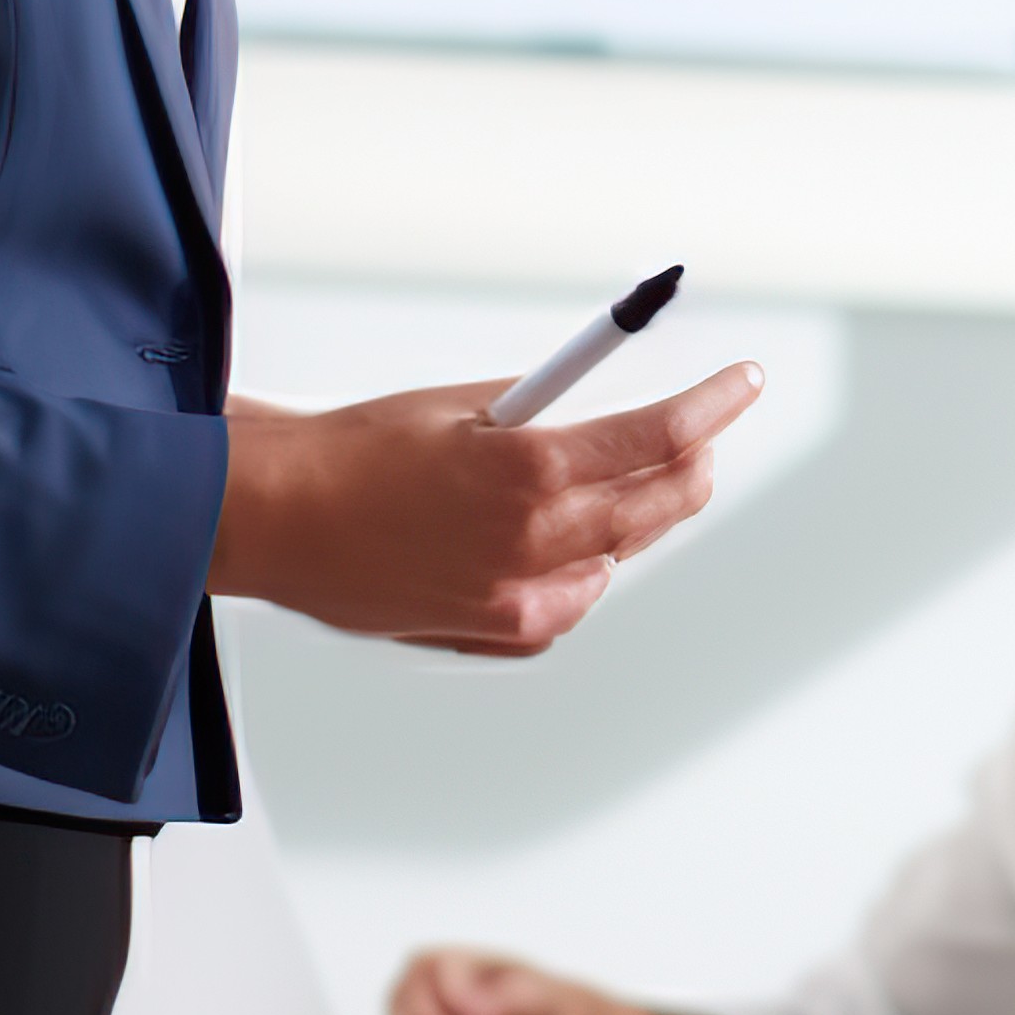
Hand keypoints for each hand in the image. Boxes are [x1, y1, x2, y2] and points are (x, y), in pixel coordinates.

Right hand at [218, 365, 762, 650]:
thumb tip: (603, 412)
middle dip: (693, 465)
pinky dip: (583, 572)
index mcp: (530, 468)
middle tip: (703, 439)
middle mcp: (533, 536)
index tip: (742, 384)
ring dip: (638, 519)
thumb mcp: (464, 406)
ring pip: (621, 556)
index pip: (662, 435)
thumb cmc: (355, 453)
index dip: (716, 404)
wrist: (273, 519)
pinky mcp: (493, 630)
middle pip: (660, 503)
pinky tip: (572, 548)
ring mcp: (516, 592)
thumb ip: (545, 413)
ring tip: (637, 486)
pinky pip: (572, 602)